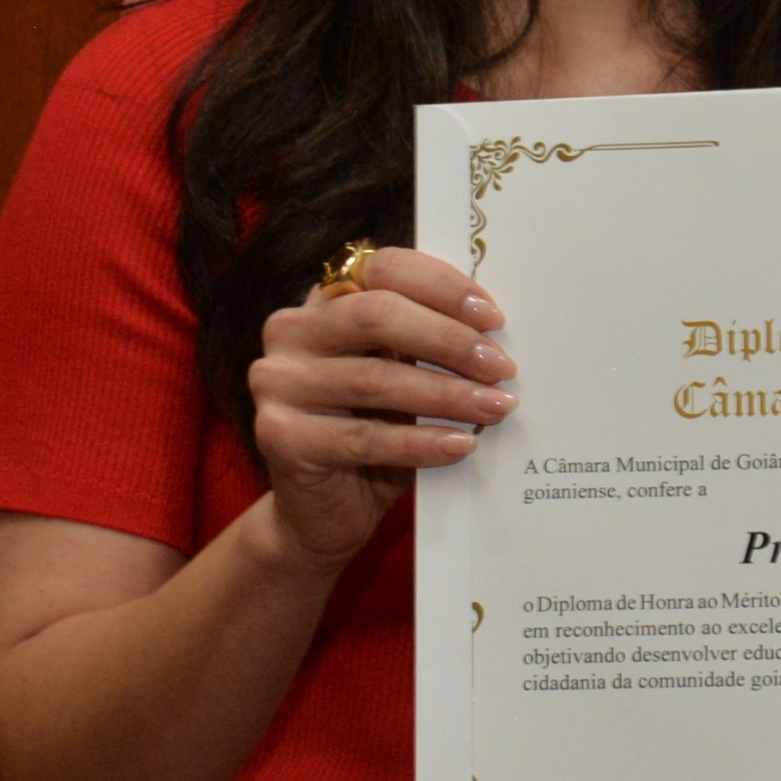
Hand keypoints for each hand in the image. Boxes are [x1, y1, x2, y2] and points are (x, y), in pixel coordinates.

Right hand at [245, 245, 511, 570]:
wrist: (325, 511)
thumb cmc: (376, 431)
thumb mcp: (404, 376)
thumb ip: (429, 343)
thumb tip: (498, 333)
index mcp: (324, 301)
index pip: (383, 268)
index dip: (442, 287)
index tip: (493, 318)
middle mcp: (292, 331)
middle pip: (377, 316)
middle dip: (449, 339)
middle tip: (501, 366)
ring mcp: (278, 382)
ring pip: (375, 379)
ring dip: (446, 394)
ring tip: (495, 407)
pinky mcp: (279, 435)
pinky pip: (364, 437)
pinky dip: (420, 442)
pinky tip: (461, 446)